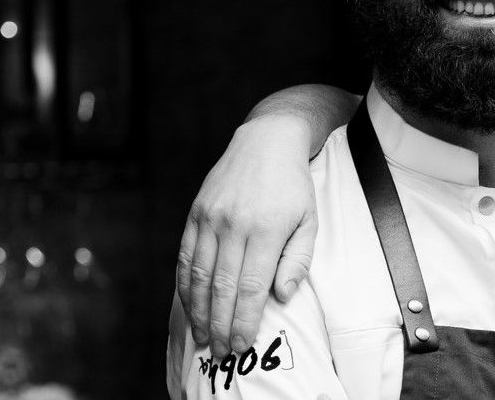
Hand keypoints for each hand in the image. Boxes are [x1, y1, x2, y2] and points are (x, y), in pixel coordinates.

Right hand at [176, 114, 317, 357]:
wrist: (266, 142)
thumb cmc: (293, 186)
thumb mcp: (309, 219)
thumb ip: (298, 260)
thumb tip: (282, 296)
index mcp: (267, 229)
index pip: (252, 286)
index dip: (245, 320)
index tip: (243, 344)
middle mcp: (235, 225)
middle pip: (222, 287)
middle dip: (221, 325)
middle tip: (222, 353)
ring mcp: (211, 219)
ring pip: (198, 276)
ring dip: (199, 313)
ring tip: (204, 338)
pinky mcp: (195, 214)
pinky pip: (185, 257)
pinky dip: (184, 287)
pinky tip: (189, 307)